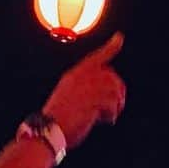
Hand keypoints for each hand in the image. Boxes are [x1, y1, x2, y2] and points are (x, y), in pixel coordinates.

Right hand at [41, 33, 125, 149]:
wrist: (49, 130)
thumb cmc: (58, 119)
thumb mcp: (69, 98)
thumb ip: (84, 91)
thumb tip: (105, 94)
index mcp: (74, 75)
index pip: (95, 57)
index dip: (110, 47)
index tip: (119, 38)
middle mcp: (81, 78)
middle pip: (111, 76)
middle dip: (118, 91)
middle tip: (117, 105)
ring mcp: (87, 88)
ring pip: (114, 90)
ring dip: (115, 105)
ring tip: (108, 116)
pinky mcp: (92, 101)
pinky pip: (112, 104)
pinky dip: (112, 114)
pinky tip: (105, 121)